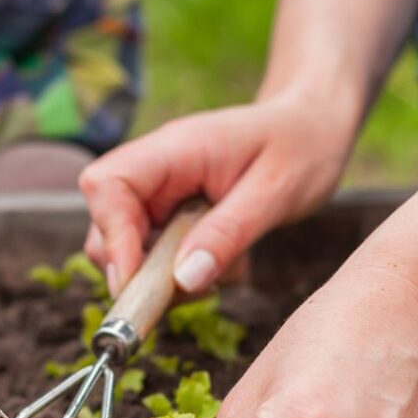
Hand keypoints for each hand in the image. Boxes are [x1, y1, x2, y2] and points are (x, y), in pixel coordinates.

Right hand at [79, 91, 353, 295]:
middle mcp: (154, 171)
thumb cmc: (300, 146)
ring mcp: (159, 195)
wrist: (313, 128)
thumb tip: (182, 280)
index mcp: (172, 149)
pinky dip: (184, 276)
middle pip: (105, 226)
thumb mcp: (276, 192)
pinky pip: (156, 258)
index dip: (112, 238)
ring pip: (127, 250)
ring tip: (224, 269)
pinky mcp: (170, 217)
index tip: (136, 282)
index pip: (107, 186)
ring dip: (166, 278)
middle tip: (191, 289)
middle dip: (137, 269)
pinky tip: (226, 262)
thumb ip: (229, 234)